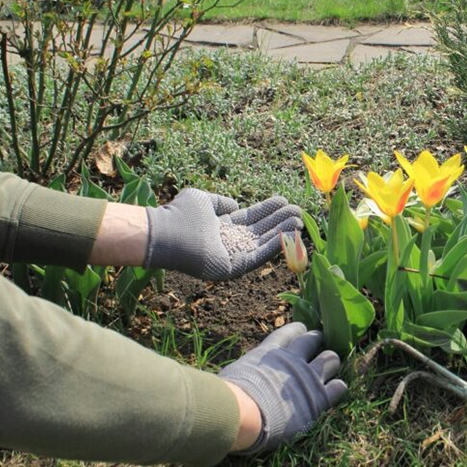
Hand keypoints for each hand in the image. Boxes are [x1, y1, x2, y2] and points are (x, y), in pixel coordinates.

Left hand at [144, 188, 302, 280]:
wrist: (167, 233)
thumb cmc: (179, 214)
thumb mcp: (202, 199)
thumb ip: (220, 201)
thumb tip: (236, 204)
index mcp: (223, 226)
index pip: (252, 218)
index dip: (269, 210)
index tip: (285, 202)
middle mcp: (230, 241)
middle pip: (261, 231)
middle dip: (280, 221)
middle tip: (299, 212)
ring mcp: (232, 256)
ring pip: (263, 244)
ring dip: (281, 234)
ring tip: (299, 223)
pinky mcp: (233, 268)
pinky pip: (257, 257)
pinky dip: (273, 248)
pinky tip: (287, 237)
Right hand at [217, 323, 346, 454]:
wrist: (243, 414)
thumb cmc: (230, 397)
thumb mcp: (235, 373)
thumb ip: (248, 370)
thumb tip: (240, 375)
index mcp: (271, 351)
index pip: (291, 331)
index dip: (298, 331)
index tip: (301, 334)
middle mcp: (293, 360)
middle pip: (314, 340)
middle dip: (317, 342)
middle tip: (317, 348)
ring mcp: (308, 378)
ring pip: (331, 359)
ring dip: (330, 362)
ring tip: (328, 368)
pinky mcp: (319, 399)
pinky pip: (339, 387)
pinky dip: (338, 387)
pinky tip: (334, 390)